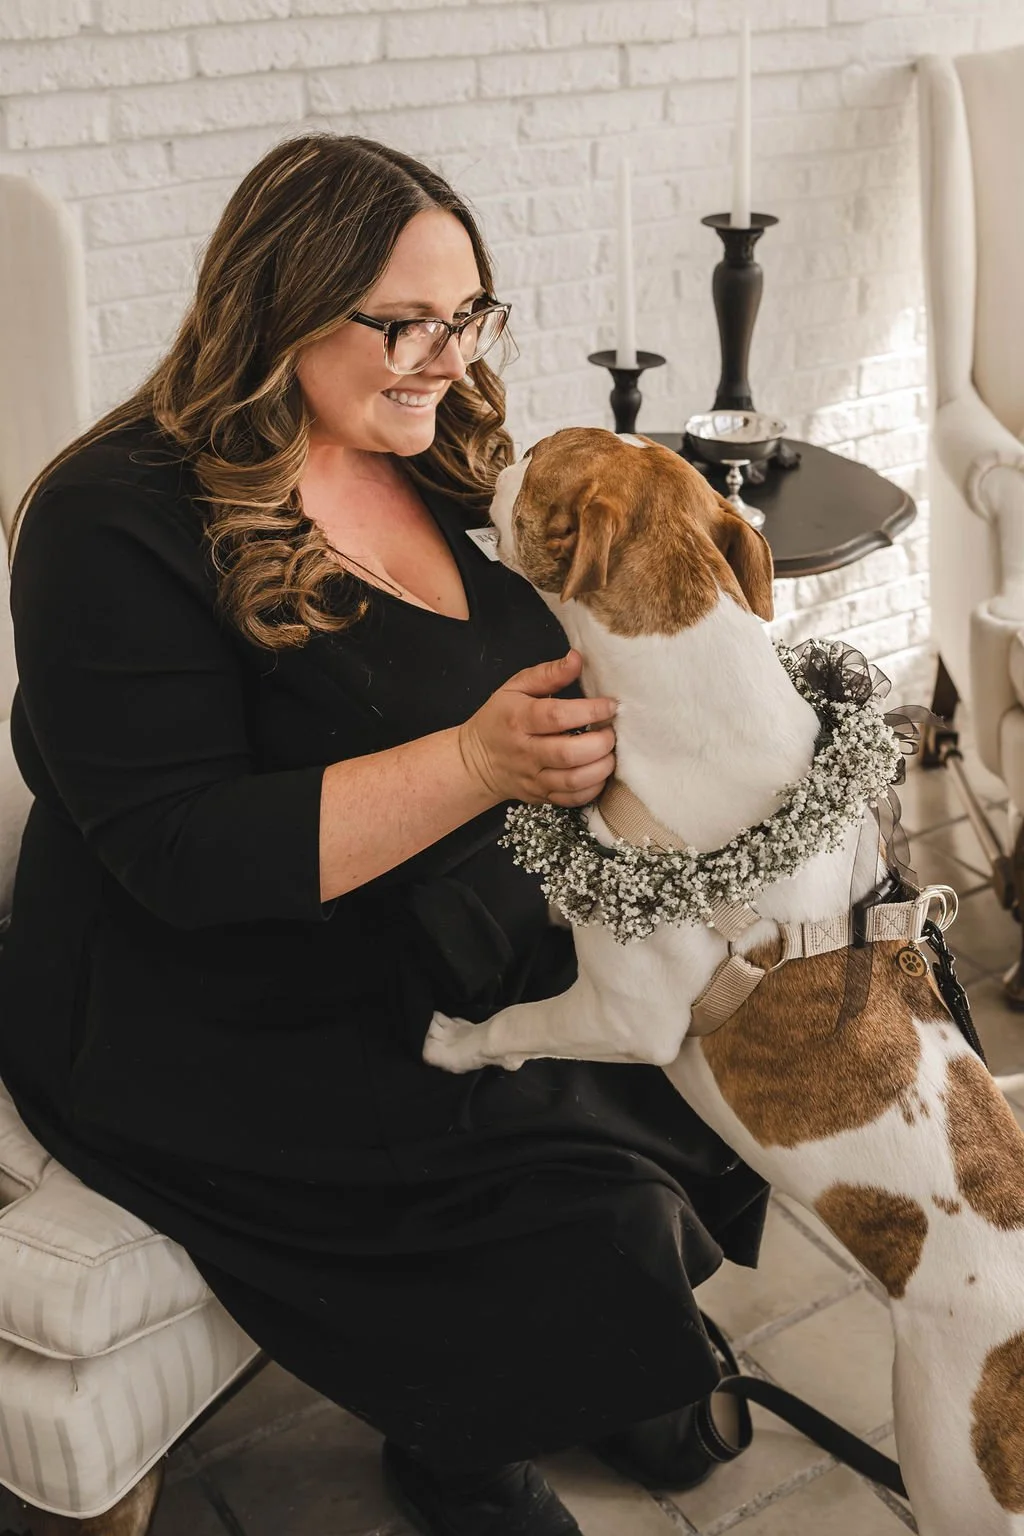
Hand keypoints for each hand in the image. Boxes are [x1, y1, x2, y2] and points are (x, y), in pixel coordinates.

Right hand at [458, 650, 616, 807]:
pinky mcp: (541, 796)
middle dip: (600, 743)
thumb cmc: (501, 718)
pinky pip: (572, 799)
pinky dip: (593, 788)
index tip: (610, 705)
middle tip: (612, 732)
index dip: (589, 711)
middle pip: (569, 754)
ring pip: (573, 780)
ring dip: (601, 768)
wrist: (476, 761)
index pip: (557, 716)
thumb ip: (548, 673)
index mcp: (519, 719)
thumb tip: (577, 658)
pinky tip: (599, 772)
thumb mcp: (516, 687)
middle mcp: (526, 752)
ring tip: (610, 753)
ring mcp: (534, 778)